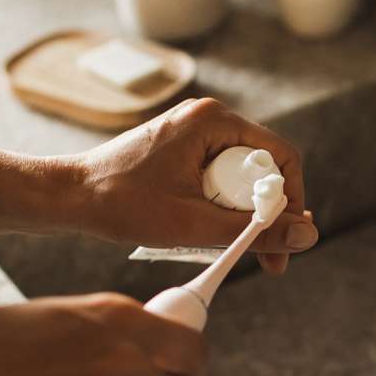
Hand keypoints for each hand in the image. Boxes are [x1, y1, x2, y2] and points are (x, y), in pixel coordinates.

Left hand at [68, 97, 315, 273]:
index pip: (280, 156)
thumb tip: (308, 237)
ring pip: (242, 177)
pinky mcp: (182, 150)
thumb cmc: (121, 204)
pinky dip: (221, 207)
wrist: (67, 197)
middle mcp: (208, 118)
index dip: (291, 201)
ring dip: (242, 215)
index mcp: (213, 121)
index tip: (285, 238)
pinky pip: (220, 178)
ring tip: (228, 246)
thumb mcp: (194, 224)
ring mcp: (194, 133)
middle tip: (263, 257)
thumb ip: (253, 231)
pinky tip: (209, 232)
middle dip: (266, 215)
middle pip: (263, 168)